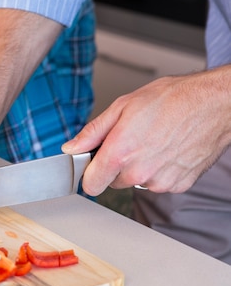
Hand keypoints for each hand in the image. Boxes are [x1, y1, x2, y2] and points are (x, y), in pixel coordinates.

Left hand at [62, 67, 230, 194]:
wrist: (214, 103)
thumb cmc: (172, 99)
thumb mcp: (123, 106)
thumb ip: (93, 132)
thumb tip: (72, 148)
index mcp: (120, 153)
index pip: (91, 185)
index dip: (90, 174)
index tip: (94, 165)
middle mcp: (139, 172)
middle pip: (113, 182)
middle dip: (116, 165)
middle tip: (131, 141)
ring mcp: (160, 181)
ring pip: (136, 182)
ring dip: (139, 167)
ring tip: (153, 141)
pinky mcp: (178, 185)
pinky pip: (158, 183)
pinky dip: (159, 170)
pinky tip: (167, 149)